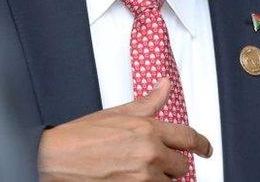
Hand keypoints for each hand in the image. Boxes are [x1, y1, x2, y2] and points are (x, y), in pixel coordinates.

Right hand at [37, 79, 211, 180]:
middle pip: (182, 165)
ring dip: (160, 177)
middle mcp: (149, 154)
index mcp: (149, 130)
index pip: (189, 138)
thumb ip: (149, 102)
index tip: (206, 150)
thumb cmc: (80, 137)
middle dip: (173, 163)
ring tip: (141, 170)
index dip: (202, 145)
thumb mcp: (118, 113)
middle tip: (158, 160)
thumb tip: (165, 86)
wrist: (53, 159)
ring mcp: (141, 177)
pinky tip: (136, 178)